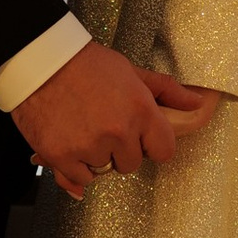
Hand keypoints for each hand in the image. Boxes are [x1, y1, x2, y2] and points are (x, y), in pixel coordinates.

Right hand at [13, 40, 206, 199]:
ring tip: (81, 128)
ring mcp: (89, 146)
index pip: (164, 151)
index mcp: (141, 110)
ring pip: (103, 170)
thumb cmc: (85, 63)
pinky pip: (80, 178)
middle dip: (119, 149)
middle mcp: (118, 131)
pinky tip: (69, 141)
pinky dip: (74, 167)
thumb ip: (166, 91)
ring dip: (95, 157)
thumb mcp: (131, 71)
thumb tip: (197, 102)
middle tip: (101, 125)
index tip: (138, 137)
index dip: (151, 145)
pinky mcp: (61, 156)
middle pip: (131, 164)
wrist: (40, 60)